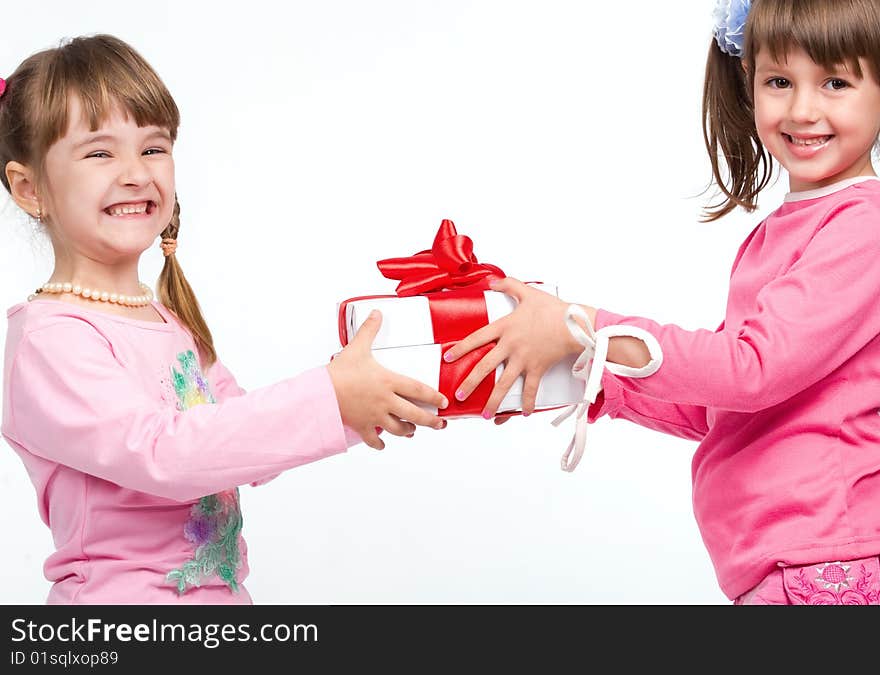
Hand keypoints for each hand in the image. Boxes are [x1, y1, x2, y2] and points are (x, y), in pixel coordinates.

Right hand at [328, 309, 448, 449]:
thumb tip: (377, 312)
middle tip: (440, 424)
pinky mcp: (362, 425)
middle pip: (414, 415)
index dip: (434, 396)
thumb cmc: (340, 371)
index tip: (444, 402)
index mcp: (388, 381)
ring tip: (412, 431)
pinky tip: (383, 445)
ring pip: (398, 429)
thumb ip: (369, 330)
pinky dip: (379, 444)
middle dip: (430, 421)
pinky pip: (373, 439)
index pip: (418, 390)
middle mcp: (385, 401)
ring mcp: (374, 415)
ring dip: (408, 431)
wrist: (321, 393)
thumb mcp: (357, 347)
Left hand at [442, 277, 586, 416]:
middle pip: (485, 367)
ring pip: (504, 384)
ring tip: (484, 414)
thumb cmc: (552, 309)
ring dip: (493, 401)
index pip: (476, 339)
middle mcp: (511, 346)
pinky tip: (523, 413)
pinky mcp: (538, 368)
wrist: (575, 324)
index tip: (448, 358)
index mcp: (505, 327)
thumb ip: (508, 285)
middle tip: (457, 395)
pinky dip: (528, 402)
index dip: (461, 348)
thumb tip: (492, 281)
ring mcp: (524, 359)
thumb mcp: (528, 292)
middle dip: (470, 383)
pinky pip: (531, 389)